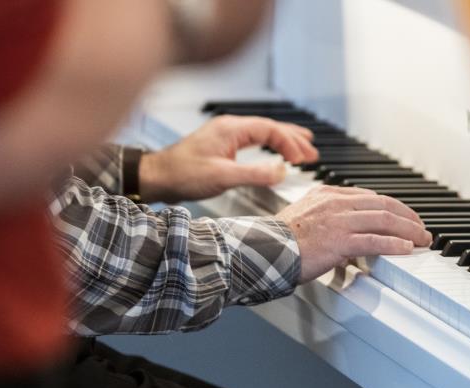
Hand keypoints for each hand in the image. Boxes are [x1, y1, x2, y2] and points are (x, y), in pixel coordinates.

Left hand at [139, 115, 317, 202]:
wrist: (157, 177)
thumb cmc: (182, 174)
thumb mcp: (223, 176)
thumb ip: (255, 174)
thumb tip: (282, 171)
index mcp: (231, 129)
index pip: (270, 130)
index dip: (290, 143)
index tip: (303, 159)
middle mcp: (229, 128)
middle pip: (270, 127)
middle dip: (293, 139)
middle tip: (312, 152)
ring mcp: (225, 136)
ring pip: (262, 132)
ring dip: (283, 141)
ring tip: (303, 149)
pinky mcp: (221, 146)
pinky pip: (253, 140)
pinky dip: (270, 145)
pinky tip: (275, 153)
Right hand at [275, 185, 432, 282]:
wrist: (264, 249)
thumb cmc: (279, 239)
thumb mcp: (304, 215)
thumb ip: (326, 216)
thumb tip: (346, 231)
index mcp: (328, 194)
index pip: (370, 196)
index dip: (393, 206)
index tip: (404, 216)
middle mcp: (336, 203)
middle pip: (383, 204)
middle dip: (407, 216)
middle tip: (421, 228)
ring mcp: (339, 221)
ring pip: (383, 220)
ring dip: (408, 230)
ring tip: (421, 239)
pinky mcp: (340, 241)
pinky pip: (374, 240)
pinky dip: (394, 244)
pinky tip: (406, 248)